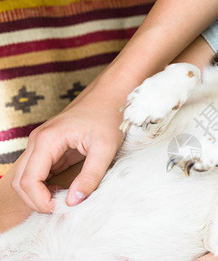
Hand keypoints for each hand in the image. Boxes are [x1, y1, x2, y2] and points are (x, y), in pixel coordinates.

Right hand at [11, 87, 124, 212]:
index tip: (61, 208)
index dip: (40, 201)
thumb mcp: (105, 149)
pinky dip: (45, 185)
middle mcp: (38, 141)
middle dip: (36, 200)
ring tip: (64, 200)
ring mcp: (42, 143)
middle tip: (62, 208)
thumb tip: (74, 202)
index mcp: (47, 140)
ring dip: (39, 193)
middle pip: (21, 181)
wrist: (111, 95)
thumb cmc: (108, 116)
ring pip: (27, 177)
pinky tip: (63, 191)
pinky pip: (39, 171)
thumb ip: (90, 177)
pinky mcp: (50, 147)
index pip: (28, 181)